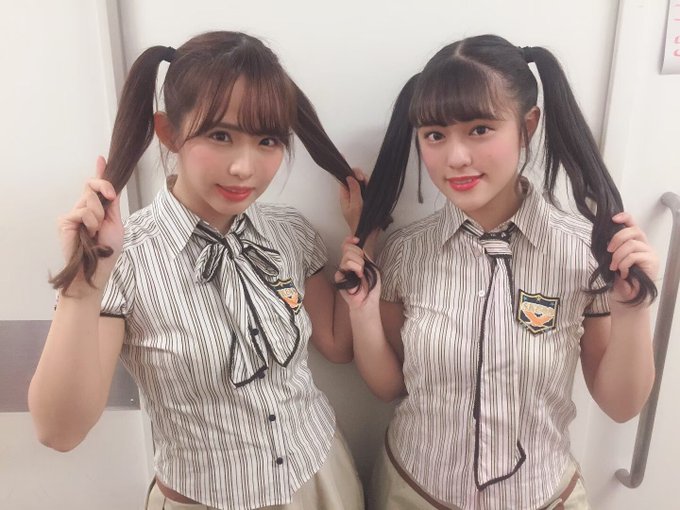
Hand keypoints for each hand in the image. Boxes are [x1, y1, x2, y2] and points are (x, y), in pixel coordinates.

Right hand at [57, 156, 123, 288]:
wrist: (96, 270)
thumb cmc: (107, 251)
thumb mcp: (115, 224)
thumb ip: (112, 205)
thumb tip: (113, 189)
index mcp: (97, 210)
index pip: (96, 188)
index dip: (100, 172)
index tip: (102, 158)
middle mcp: (83, 209)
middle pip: (92, 186)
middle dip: (105, 188)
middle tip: (110, 202)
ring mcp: (73, 214)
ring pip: (90, 198)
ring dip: (99, 216)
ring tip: (95, 232)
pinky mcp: (65, 220)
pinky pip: (83, 211)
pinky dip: (91, 222)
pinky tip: (88, 235)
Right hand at [334, 236, 379, 310]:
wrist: (368, 301)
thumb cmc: (372, 287)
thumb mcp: (372, 267)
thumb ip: (365, 256)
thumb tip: (360, 247)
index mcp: (354, 261)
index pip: (347, 246)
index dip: (349, 240)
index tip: (356, 239)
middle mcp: (346, 264)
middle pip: (347, 247)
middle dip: (358, 253)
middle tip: (363, 265)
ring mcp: (342, 270)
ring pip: (347, 255)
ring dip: (359, 263)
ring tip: (361, 273)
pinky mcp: (339, 276)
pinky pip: (346, 264)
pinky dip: (356, 268)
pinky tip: (358, 276)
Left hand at [339, 168, 366, 232]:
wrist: (366, 234)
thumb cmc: (359, 223)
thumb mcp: (355, 206)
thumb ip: (354, 191)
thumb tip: (350, 177)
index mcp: (345, 196)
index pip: (344, 179)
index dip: (351, 173)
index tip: (359, 177)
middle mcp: (351, 195)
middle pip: (354, 179)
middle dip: (361, 177)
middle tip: (365, 181)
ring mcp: (359, 196)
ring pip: (362, 183)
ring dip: (367, 182)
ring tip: (370, 187)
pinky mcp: (366, 199)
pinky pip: (368, 189)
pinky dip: (371, 187)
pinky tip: (373, 189)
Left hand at [608, 212, 658, 304]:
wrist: (628, 297)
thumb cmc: (620, 280)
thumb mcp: (613, 262)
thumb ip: (613, 250)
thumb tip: (605, 238)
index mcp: (635, 242)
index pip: (633, 224)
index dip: (625, 217)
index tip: (613, 218)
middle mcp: (644, 245)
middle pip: (633, 231)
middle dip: (617, 238)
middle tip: (608, 251)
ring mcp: (649, 253)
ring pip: (631, 244)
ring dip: (618, 255)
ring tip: (614, 267)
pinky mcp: (652, 262)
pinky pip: (634, 256)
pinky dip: (624, 264)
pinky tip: (623, 273)